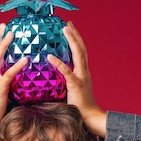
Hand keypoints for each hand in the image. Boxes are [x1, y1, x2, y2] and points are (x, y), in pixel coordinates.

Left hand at [48, 22, 105, 137]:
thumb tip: (50, 79)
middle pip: (81, 48)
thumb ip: (64, 82)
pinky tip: (50, 57)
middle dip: (75, 34)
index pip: (80, 52)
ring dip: (72, 40)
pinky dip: (58, 63)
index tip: (69, 29)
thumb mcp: (71, 91)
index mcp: (83, 72)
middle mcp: (84, 71)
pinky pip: (66, 72)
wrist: (90, 117)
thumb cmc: (79, 106)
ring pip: (78, 54)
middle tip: (67, 23)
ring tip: (65, 29)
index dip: (76, 40)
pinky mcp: (76, 85)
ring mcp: (81, 77)